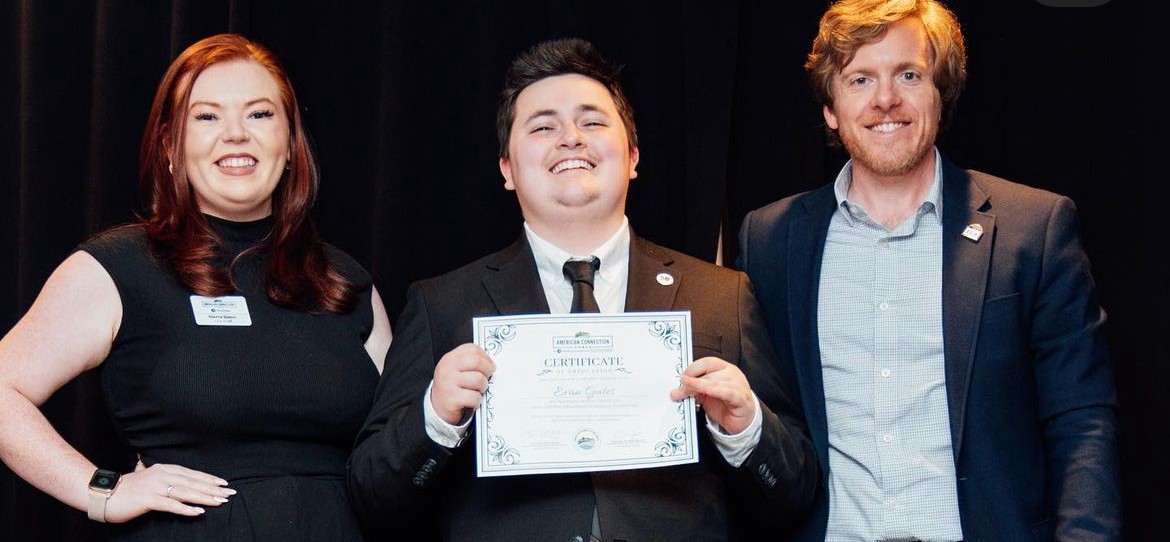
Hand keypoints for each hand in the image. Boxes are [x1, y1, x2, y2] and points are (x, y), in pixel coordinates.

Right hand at [102, 461, 234, 522]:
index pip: (192, 474)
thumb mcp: (143, 474)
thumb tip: (150, 461)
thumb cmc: (125, 487)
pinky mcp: (149, 499)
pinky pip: (171, 505)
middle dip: (213, 488)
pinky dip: (186, 509)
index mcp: (163, 469)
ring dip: (205, 497)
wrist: (103, 494)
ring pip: (186, 492)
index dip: (209, 479)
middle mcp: (162, 475)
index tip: (224, 484)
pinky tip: (199, 512)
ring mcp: (155, 487)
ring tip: (220, 502)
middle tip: (230, 493)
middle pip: (193, 482)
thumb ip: (154, 471)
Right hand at [431, 343, 495, 424]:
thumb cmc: (452, 387)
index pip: (472, 349)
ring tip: (478, 391)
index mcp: (450, 359)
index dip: (485, 357)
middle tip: (487, 378)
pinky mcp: (451, 399)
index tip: (490, 365)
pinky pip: (474, 397)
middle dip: (487, 370)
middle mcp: (447, 369)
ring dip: (483, 387)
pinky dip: (477, 401)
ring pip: (478, 379)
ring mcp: (448, 383)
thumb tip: (492, 364)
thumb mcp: (456, 370)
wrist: (437, 407)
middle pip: (476, 361)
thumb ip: (470, 363)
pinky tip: (472, 401)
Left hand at [670, 356, 756, 434]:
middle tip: (677, 392)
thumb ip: (694, 389)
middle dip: (691, 383)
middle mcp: (732, 374)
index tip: (681, 378)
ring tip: (684, 395)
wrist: (743, 419)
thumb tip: (676, 390)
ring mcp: (739, 386)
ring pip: (716, 383)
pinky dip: (716, 392)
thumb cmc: (724, 403)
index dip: (693, 368)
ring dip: (698, 388)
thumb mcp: (706, 395)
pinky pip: (729, 394)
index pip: (707, 362)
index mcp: (724, 368)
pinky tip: (707, 392)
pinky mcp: (742, 399)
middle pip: (709, 374)